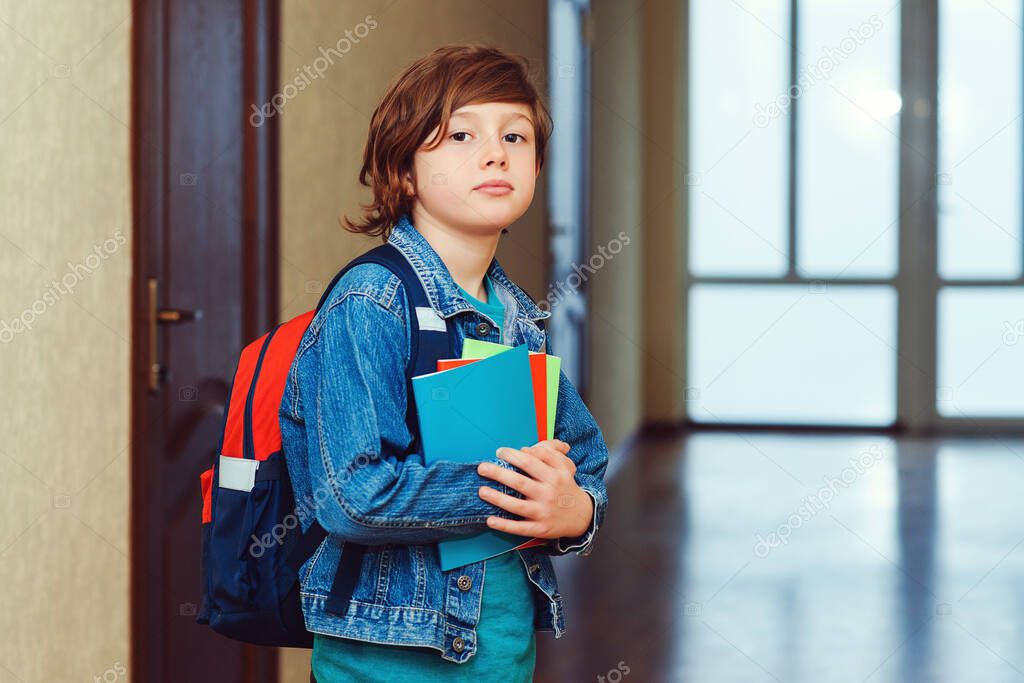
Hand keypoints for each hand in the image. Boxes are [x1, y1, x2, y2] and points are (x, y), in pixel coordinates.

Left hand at [476, 438, 592, 538]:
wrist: (581, 515)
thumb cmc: (565, 486)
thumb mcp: (564, 467)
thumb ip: (548, 453)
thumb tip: (524, 449)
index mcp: (554, 476)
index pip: (530, 462)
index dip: (512, 455)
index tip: (499, 452)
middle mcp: (548, 494)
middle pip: (520, 482)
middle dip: (498, 474)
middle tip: (482, 467)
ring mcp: (544, 512)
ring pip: (517, 506)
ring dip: (497, 499)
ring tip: (481, 491)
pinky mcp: (540, 529)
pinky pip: (520, 528)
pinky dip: (504, 525)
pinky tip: (490, 520)